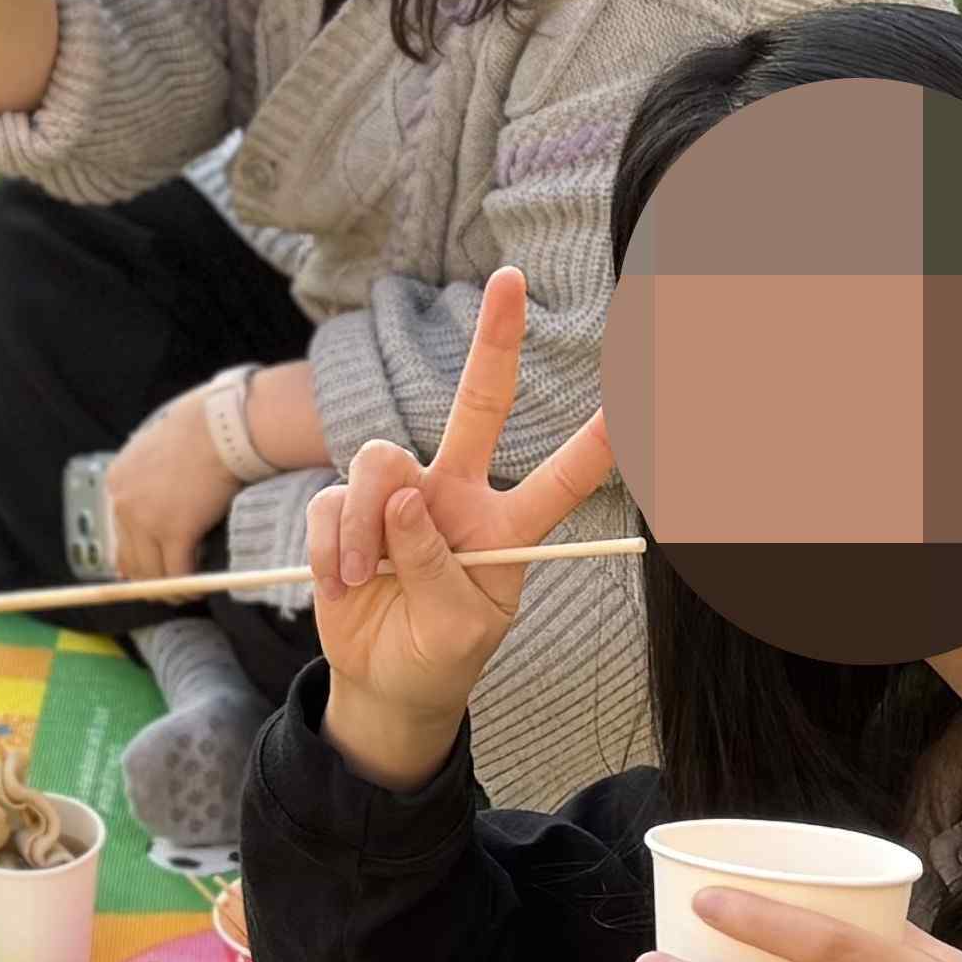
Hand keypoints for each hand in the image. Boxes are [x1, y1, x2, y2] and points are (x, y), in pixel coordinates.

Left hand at [105, 389, 239, 581]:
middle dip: (150, 581)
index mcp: (116, 482)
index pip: (117, 534)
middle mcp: (123, 504)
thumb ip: (148, 478)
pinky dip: (188, 587)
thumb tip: (157, 507)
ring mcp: (147, 520)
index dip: (135, 557)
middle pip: (130, 560)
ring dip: (168, 590)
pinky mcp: (175, 531)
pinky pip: (177, 573)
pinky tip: (199, 589)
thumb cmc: (201, 429)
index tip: (151, 569)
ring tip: (185, 594)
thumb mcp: (157, 449)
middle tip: (170, 590)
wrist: (222, 426)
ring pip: (151, 573)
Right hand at [306, 268, 612, 788]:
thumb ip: (438, 565)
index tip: (630, 403)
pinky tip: (343, 582)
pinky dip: (333, 547)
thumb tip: (401, 499)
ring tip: (364, 575)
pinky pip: (332, 503)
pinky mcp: (345, 509)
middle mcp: (455, 496)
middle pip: (479, 404)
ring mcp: (399, 497)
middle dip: (495, 342)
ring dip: (366, 521)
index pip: (559, 480)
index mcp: (504, 528)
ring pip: (381, 462)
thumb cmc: (438, 654)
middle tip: (509, 280)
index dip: (592, 445)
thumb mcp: (459, 627)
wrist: (382, 681)